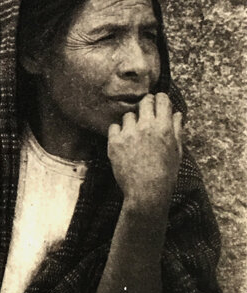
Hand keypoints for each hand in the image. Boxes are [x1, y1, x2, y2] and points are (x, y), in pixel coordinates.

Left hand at [107, 93, 182, 210]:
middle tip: (145, 114)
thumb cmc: (165, 174)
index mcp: (164, 128)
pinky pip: (114, 127)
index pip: (161, 100)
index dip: (160, 99)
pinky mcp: (114, 142)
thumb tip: (177, 114)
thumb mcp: (176, 152)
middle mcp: (146, 127)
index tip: (158, 102)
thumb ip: (176, 130)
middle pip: (144, 101)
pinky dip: (118, 133)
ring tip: (135, 137)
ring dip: (132, 123)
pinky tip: (124, 144)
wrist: (146, 192)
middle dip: (146, 105)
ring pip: (128, 116)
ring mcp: (129, 133)